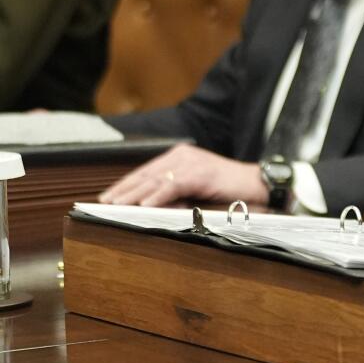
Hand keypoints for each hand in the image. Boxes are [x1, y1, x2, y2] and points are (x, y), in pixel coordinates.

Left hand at [98, 145, 266, 206]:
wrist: (258, 184)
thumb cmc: (230, 189)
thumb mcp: (197, 188)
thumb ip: (176, 193)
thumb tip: (152, 207)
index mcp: (181, 156)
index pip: (147, 171)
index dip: (126, 184)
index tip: (109, 196)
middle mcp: (183, 155)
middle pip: (146, 174)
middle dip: (123, 189)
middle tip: (104, 202)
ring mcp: (192, 163)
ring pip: (155, 180)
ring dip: (134, 194)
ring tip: (116, 205)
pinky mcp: (200, 173)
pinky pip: (173, 185)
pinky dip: (156, 196)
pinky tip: (143, 205)